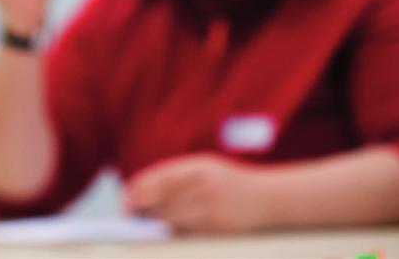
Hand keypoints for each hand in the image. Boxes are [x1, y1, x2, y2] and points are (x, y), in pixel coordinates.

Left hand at [124, 153, 267, 233]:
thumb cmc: (231, 182)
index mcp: (198, 167)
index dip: (137, 192)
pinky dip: (172, 231)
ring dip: (155, 223)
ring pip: (171, 219)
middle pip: (161, 201)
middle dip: (142, 210)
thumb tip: (139, 191)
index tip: (126, 201)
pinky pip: (186, 232)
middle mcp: (205, 186)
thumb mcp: (204, 168)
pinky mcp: (220, 228)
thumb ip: (174, 176)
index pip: (158, 179)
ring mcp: (213, 208)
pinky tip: (166, 230)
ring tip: (145, 224)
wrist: (272, 198)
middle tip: (130, 216)